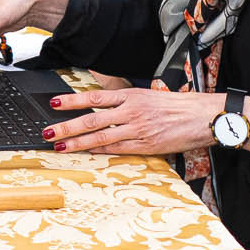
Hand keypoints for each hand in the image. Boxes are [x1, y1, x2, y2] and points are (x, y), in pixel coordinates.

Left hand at [44, 78, 223, 155]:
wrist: (203, 116)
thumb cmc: (177, 106)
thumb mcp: (148, 96)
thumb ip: (126, 102)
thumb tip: (102, 108)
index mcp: (131, 96)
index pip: (95, 98)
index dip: (72, 101)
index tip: (54, 102)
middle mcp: (131, 111)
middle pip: (91, 119)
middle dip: (66, 126)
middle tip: (46, 131)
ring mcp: (137, 129)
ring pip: (100, 136)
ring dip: (77, 142)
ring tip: (59, 145)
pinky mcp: (145, 146)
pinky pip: (117, 148)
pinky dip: (100, 151)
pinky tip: (86, 153)